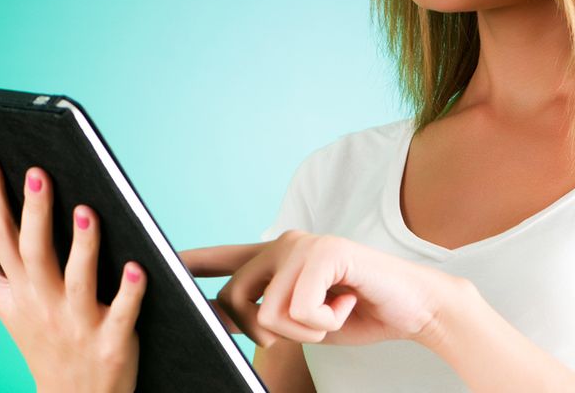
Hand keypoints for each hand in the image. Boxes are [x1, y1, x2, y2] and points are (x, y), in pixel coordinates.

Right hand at [0, 147, 145, 392]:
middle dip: (33, 213)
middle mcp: (42, 303)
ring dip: (82, 246)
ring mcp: (77, 323)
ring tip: (85, 211)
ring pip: (77, 280)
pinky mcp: (112, 342)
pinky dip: (129, 292)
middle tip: (37, 173)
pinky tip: (135, 266)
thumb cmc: (42, 338)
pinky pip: (122, 314)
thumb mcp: (2, 303)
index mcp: (16, 290)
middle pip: (33, 252)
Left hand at [178, 229, 461, 348]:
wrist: (414, 307)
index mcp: (278, 258)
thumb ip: (268, 316)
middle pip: (235, 300)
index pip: (225, 258)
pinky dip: (325, 323)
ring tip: (336, 312)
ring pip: (268, 313)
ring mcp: (303, 245)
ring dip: (308, 330)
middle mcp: (284, 243)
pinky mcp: (323, 253)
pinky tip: (347, 305)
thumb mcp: (305, 321)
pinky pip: (297, 310)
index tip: (160, 261)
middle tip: (312, 326)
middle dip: (264, 331)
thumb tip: (227, 322)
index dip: (192, 262)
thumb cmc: (361, 313)